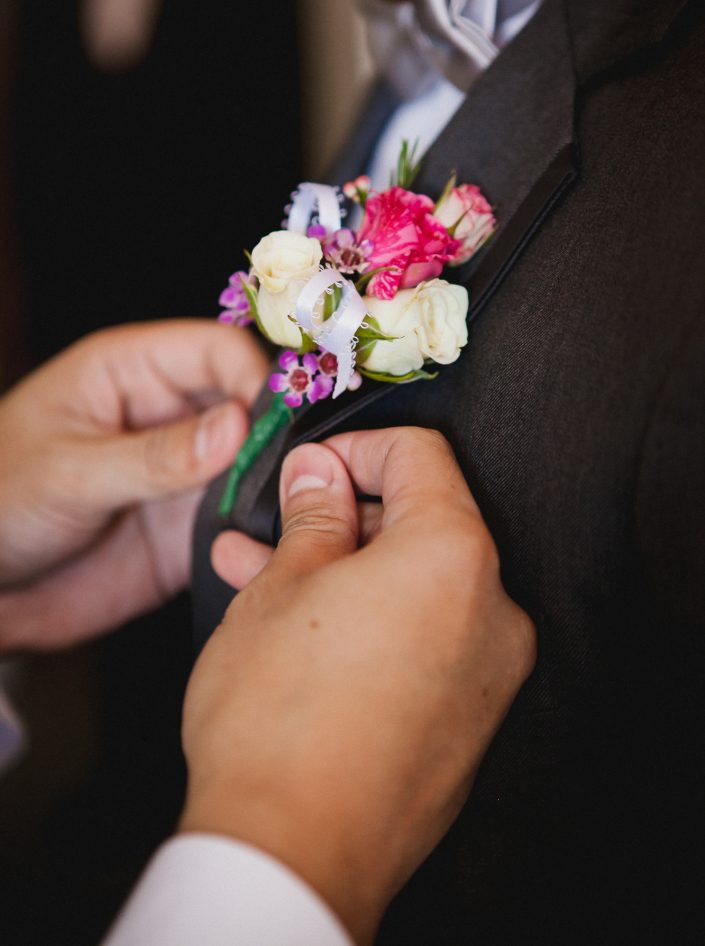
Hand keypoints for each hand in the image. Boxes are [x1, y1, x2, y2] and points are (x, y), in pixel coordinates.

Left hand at [0, 320, 267, 650]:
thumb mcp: (69, 472)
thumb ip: (153, 456)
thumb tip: (236, 427)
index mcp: (133, 371)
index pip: (218, 350)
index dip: (256, 377)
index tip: (278, 421)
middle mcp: (171, 416)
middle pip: (253, 402)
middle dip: (283, 430)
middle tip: (306, 466)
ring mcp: (187, 473)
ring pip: (261, 462)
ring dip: (282, 482)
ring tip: (300, 507)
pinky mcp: (193, 527)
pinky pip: (247, 520)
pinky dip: (267, 529)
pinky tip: (276, 544)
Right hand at [180, 427, 535, 944]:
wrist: (294, 855)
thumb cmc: (279, 711)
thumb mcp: (283, 586)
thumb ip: (314, 514)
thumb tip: (320, 472)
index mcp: (455, 555)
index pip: (421, 455)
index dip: (355, 445)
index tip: (308, 466)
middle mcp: (493, 609)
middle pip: (421, 522)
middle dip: (341, 516)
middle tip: (275, 524)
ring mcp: (487, 672)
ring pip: (411, 587)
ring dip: (341, 572)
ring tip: (259, 572)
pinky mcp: (467, 721)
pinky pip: (421, 642)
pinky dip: (369, 622)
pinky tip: (300, 629)